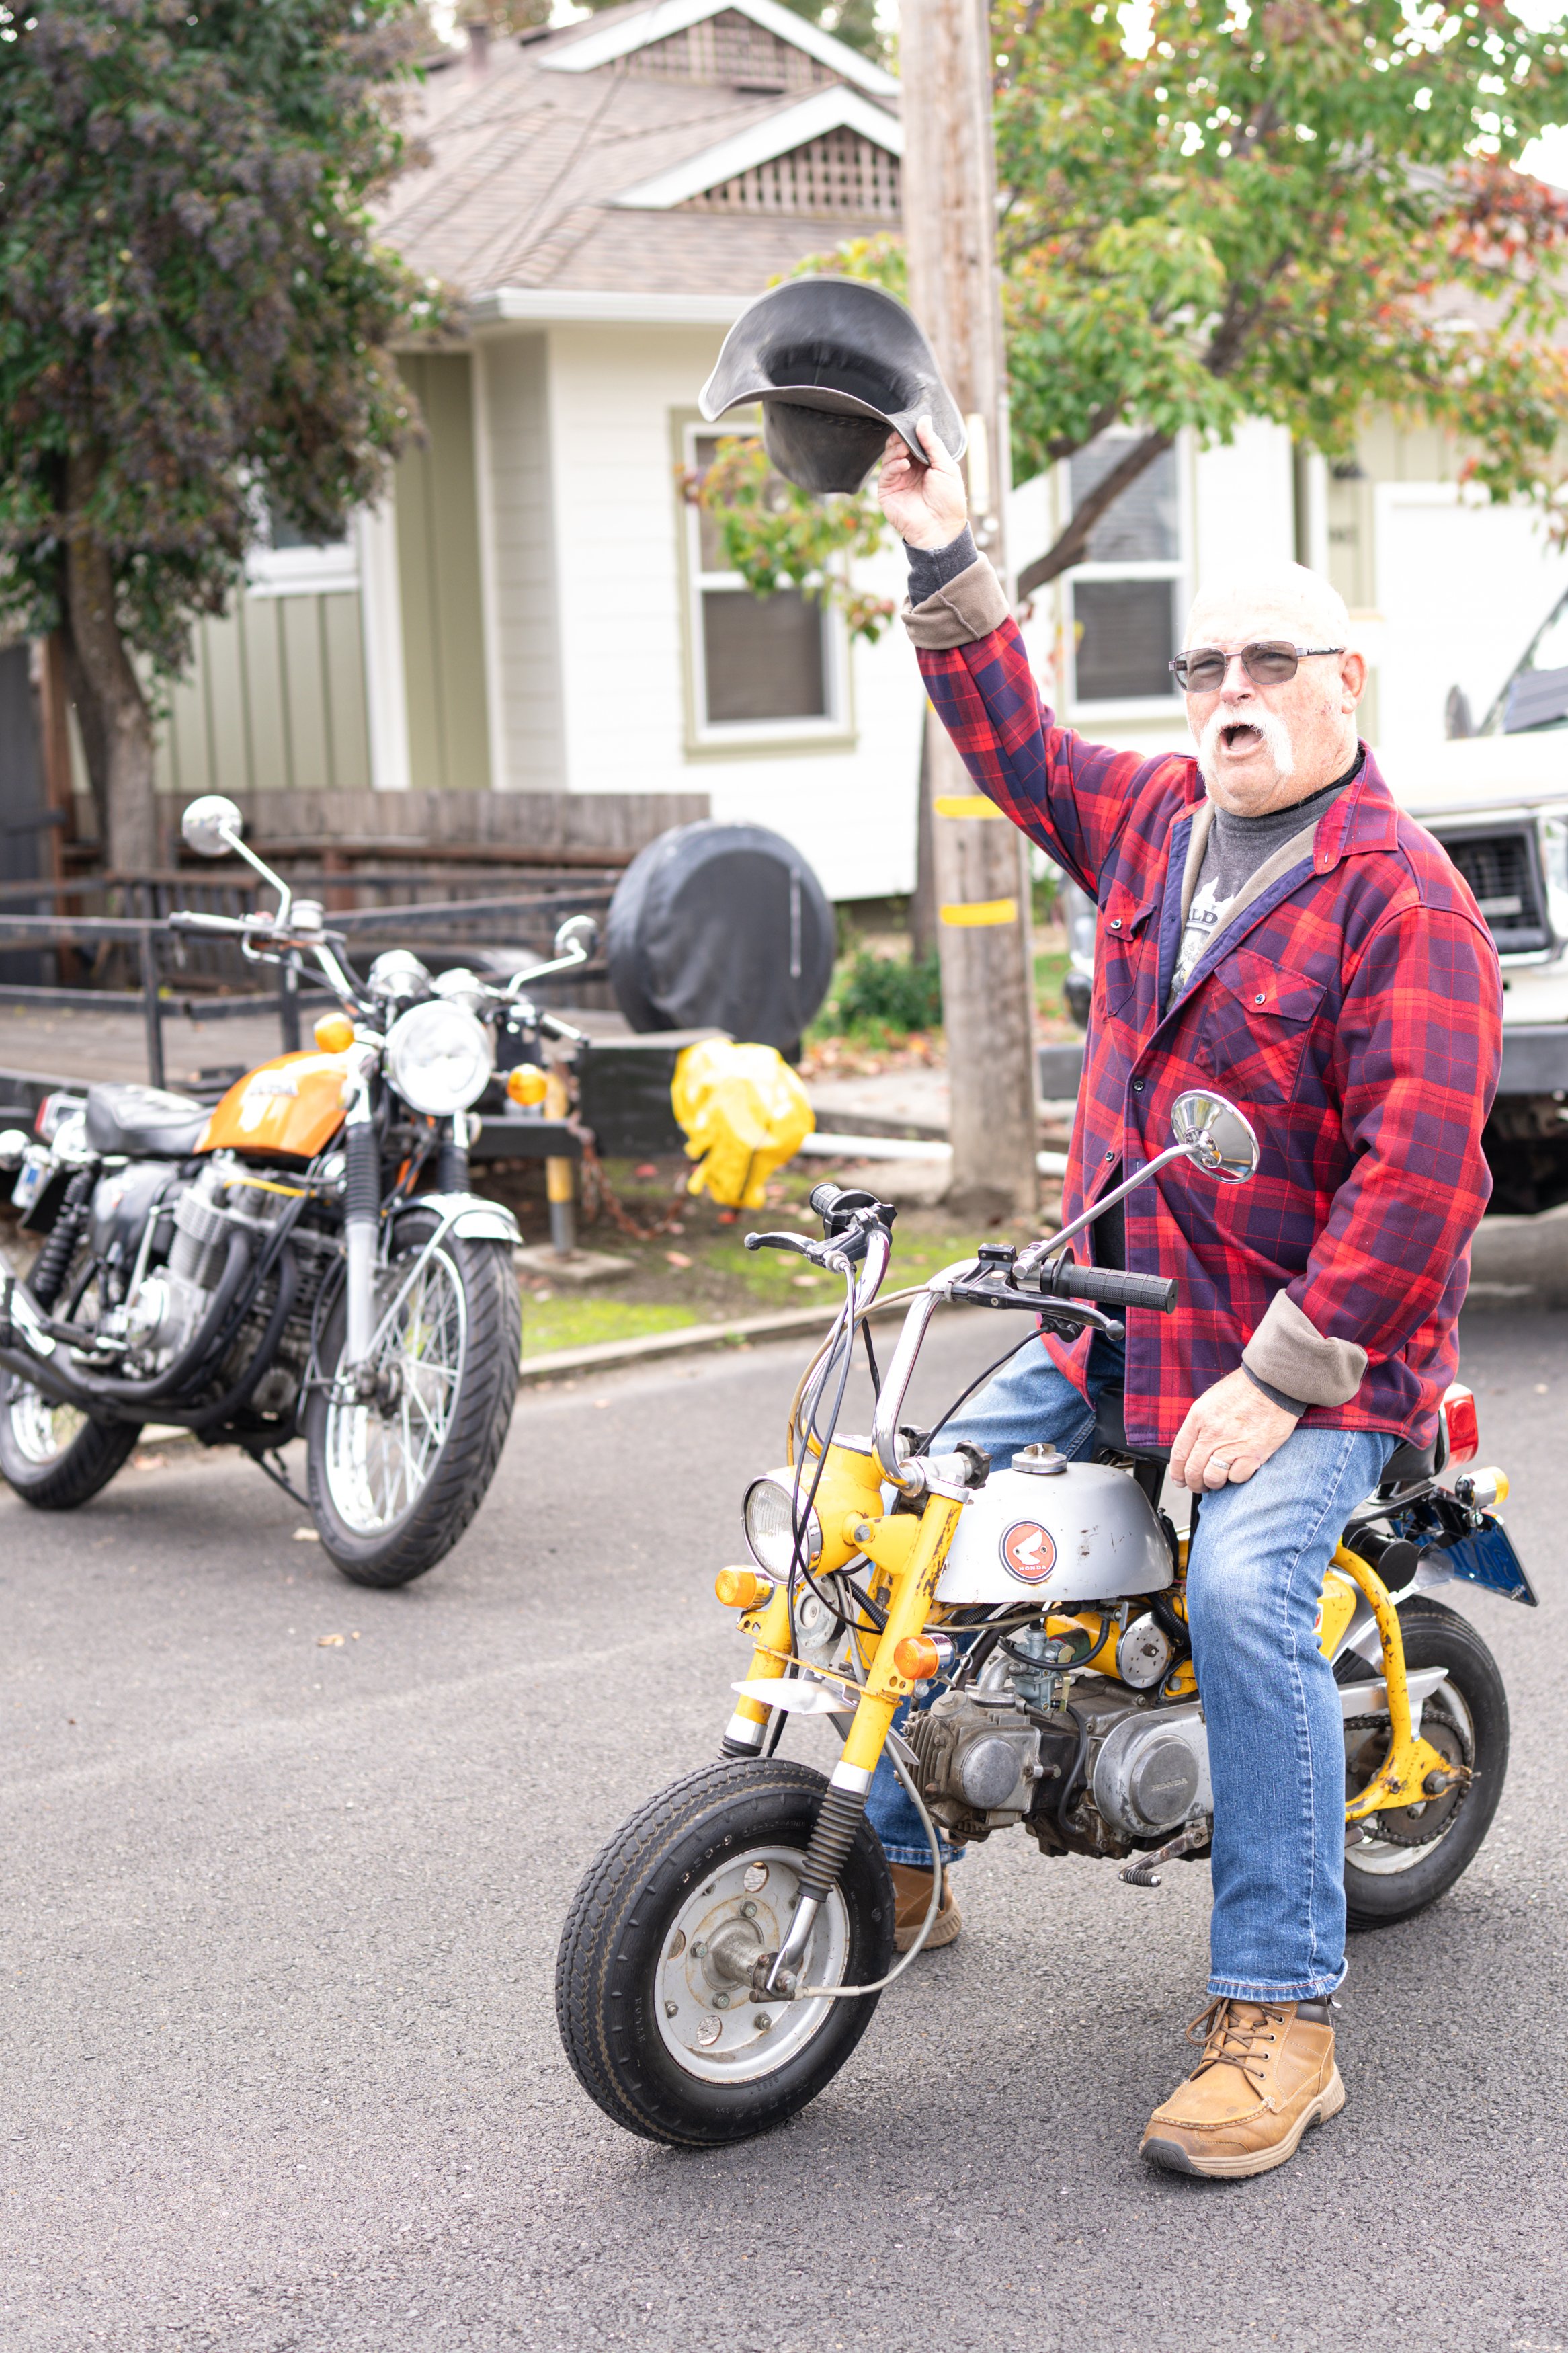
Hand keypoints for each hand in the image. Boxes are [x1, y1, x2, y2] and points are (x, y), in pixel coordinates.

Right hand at [876, 416, 967, 550]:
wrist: (940, 529)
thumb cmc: (948, 501)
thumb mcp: (946, 466)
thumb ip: (933, 443)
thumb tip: (924, 420)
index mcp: (924, 464)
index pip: (913, 441)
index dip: (911, 432)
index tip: (913, 423)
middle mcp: (910, 471)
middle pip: (898, 446)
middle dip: (901, 438)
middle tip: (906, 435)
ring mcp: (897, 481)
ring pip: (889, 456)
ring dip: (897, 450)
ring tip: (906, 450)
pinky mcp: (887, 492)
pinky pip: (885, 473)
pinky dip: (893, 465)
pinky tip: (904, 465)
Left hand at [1168, 1368, 1295, 1495]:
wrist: (1272, 1384)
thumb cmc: (1244, 1389)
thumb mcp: (1211, 1400)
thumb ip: (1200, 1423)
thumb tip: (1193, 1446)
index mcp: (1198, 1418)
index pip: (1179, 1453)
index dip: (1176, 1472)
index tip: (1179, 1480)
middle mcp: (1212, 1433)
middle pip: (1193, 1470)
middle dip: (1193, 1483)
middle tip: (1197, 1486)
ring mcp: (1232, 1445)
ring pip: (1212, 1478)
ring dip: (1213, 1484)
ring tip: (1217, 1481)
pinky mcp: (1253, 1454)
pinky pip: (1237, 1477)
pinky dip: (1236, 1477)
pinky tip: (1238, 1469)